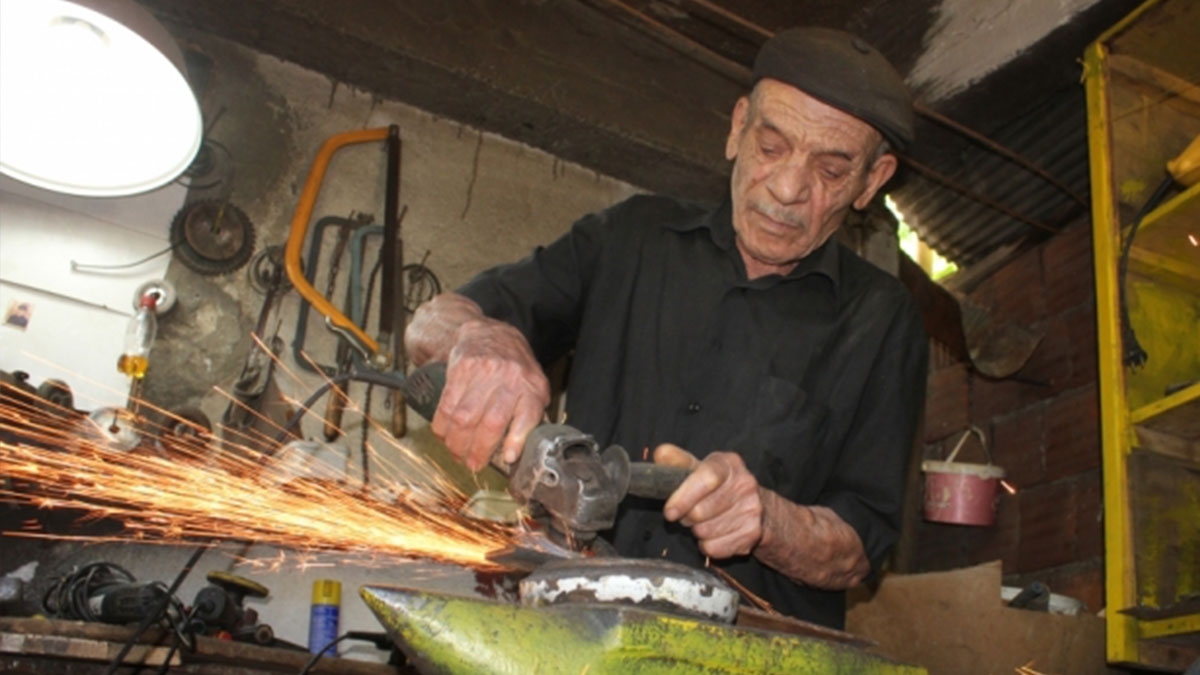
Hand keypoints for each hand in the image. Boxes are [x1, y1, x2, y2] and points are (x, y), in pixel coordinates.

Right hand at [432, 318, 549, 470]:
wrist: (490, 334)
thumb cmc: (515, 369)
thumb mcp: (534, 388)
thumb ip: (531, 417)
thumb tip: (517, 454)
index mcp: (531, 387)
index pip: (527, 415)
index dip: (517, 439)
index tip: (508, 457)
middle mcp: (509, 378)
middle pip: (492, 422)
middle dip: (479, 450)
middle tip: (473, 464)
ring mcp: (484, 372)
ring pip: (465, 417)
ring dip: (457, 443)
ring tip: (457, 453)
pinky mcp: (461, 369)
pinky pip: (447, 404)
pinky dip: (442, 426)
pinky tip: (444, 435)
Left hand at [657, 443, 763, 557]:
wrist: (760, 508)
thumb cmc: (720, 486)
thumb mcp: (700, 468)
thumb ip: (678, 461)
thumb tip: (660, 453)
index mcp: (729, 464)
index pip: (706, 478)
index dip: (683, 498)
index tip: (669, 512)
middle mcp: (745, 484)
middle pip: (700, 512)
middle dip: (686, 517)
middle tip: (688, 514)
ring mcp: (752, 510)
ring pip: (705, 532)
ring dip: (696, 531)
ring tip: (704, 522)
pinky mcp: (753, 534)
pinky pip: (714, 548)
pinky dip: (707, 545)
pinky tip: (715, 534)